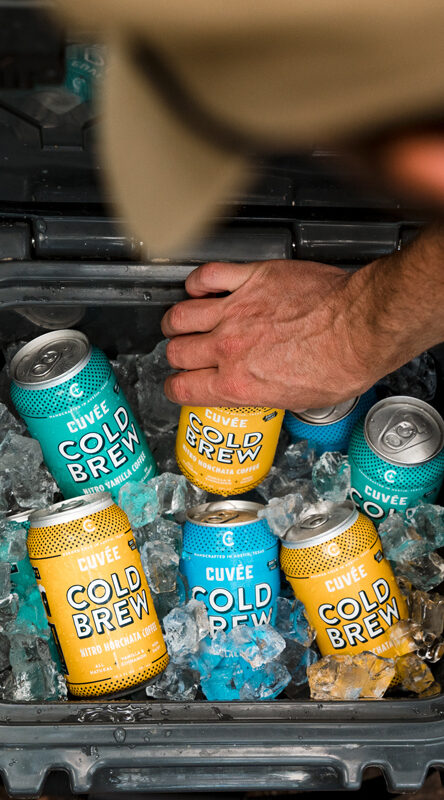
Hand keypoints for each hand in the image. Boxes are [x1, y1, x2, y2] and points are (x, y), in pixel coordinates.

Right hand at [161, 232, 443, 409]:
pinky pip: (207, 276)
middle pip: (177, 351)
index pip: (183, 388)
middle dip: (177, 356)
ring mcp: (236, 311)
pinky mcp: (252, 279)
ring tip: (180, 322)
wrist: (363, 329)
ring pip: (181, 315)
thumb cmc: (342, 364)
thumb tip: (262, 390)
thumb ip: (265, 393)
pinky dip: (197, 282)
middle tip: (184, 354)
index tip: (178, 385)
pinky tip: (199, 288)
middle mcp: (229, 348)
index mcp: (238, 384)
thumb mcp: (299, 401)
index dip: (176, 388)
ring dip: (176, 322)